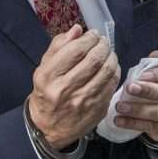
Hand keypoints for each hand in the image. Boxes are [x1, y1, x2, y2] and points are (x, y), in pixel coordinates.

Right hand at [29, 26, 118, 149]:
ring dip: (111, 57)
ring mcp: (83, 101)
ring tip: (108, 52)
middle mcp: (66, 89)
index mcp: (49, 76)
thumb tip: (77, 30)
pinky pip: (112, 85)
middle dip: (102, 45)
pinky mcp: (97, 110)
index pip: (75, 51)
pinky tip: (111, 67)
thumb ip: (58, 46)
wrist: (47, 128)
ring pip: (106, 72)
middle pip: (93, 60)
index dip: (88, 38)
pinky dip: (115, 72)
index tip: (92, 34)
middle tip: (103, 41)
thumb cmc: (45, 94)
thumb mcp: (43, 69)